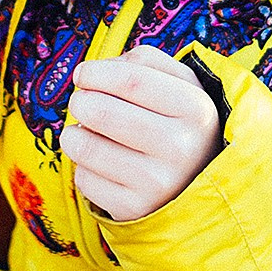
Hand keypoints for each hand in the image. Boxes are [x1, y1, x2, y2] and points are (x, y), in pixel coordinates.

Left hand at [61, 45, 223, 222]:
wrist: (197, 184)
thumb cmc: (178, 123)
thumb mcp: (181, 84)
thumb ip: (144, 61)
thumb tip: (95, 71)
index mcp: (196, 110)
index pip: (131, 80)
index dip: (96, 72)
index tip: (82, 74)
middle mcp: (181, 148)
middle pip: (101, 112)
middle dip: (79, 101)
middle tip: (82, 102)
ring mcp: (158, 184)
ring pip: (84, 146)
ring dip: (74, 133)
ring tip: (89, 132)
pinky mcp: (133, 210)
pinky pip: (84, 178)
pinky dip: (83, 166)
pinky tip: (102, 163)